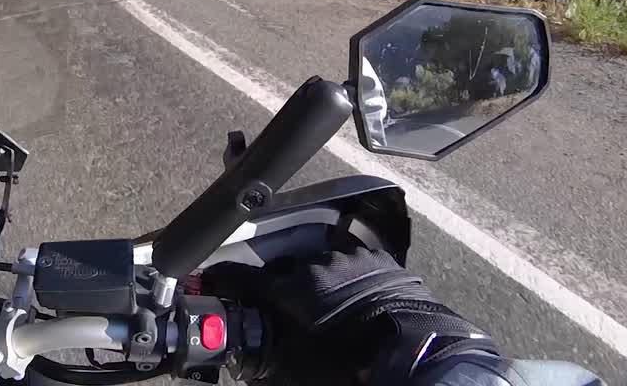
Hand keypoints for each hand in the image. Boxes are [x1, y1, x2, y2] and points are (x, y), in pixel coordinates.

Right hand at [207, 247, 496, 384]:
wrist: (416, 350)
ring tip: (318, 302)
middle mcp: (316, 265)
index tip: (210, 278)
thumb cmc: (353, 362)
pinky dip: (342, 274)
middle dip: (276, 285)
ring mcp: (350, 259)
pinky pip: (350, 261)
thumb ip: (271, 356)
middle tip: (277, 306)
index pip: (244, 279)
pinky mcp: (379, 261)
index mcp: (292, 289)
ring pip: (318, 263)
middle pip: (283, 270)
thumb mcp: (301, 366)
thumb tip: (250, 365)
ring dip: (312, 279)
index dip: (223, 279)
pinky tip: (347, 292)